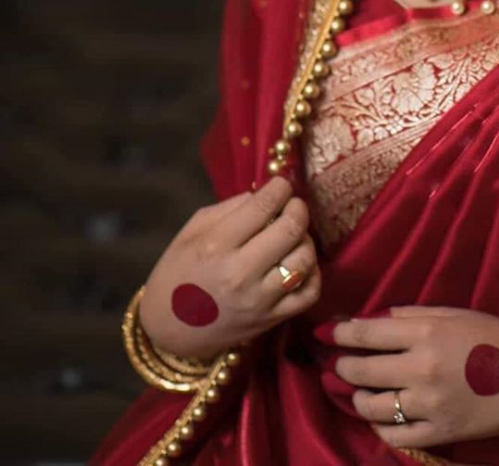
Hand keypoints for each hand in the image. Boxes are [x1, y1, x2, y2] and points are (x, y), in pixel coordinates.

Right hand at [139, 176, 320, 360]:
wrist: (169, 331)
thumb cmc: (178, 273)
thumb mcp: (193, 231)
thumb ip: (230, 208)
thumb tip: (265, 194)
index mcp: (216, 246)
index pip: (263, 206)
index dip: (279, 188)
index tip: (281, 185)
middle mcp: (240, 274)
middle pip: (290, 229)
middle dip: (298, 208)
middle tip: (292, 205)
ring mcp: (259, 300)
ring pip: (304, 260)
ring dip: (305, 239)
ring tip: (294, 235)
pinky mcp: (271, 320)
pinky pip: (309, 293)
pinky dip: (312, 273)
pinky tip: (300, 262)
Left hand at [331, 306, 498, 450]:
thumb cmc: (496, 336)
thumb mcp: (455, 314)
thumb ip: (413, 315)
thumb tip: (378, 320)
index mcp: (425, 333)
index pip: (366, 334)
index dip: (341, 333)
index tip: (327, 331)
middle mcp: (420, 369)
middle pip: (361, 370)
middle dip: (343, 365)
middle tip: (340, 362)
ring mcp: (427, 406)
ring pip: (371, 406)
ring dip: (358, 396)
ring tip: (359, 390)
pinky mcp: (437, 435)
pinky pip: (394, 435)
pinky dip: (380, 425)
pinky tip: (382, 415)